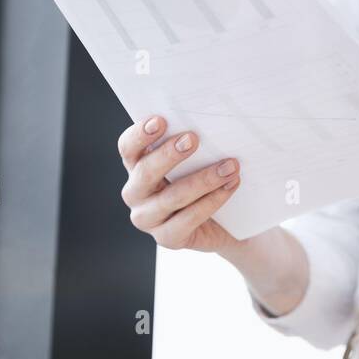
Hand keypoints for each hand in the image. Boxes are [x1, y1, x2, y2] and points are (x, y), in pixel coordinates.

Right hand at [118, 114, 242, 252]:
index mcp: (136, 166)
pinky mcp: (166, 238)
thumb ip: (191, 142)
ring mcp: (148, 219)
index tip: (161, 120)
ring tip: (230, 166)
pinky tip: (230, 186)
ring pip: (171, 197)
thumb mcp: (195, 157)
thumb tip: (209, 120)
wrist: (223, 220)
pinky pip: (188, 219)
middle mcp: (136, 192)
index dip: (140, 134)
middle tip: (193, 139)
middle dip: (169, 154)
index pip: (128, 148)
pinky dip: (212, 201)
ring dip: (203, 179)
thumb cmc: (204, 176)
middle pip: (145, 172)